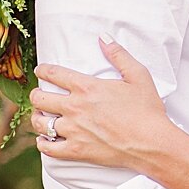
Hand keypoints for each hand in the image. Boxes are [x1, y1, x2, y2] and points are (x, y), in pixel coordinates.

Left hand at [31, 40, 170, 171]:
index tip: (41, 71)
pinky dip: (43, 143)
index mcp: (87, 87)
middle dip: (36, 94)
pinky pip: (48, 148)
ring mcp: (73, 131)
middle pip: (40, 98)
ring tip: (40, 116)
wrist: (152, 143)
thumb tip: (104, 37)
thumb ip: (119, 55)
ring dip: (37, 118)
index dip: (43, 70)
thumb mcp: (138, 76)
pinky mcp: (76, 151)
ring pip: (41, 123)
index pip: (54, 74)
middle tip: (39, 95)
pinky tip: (46, 140)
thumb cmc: (147, 110)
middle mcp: (75, 108)